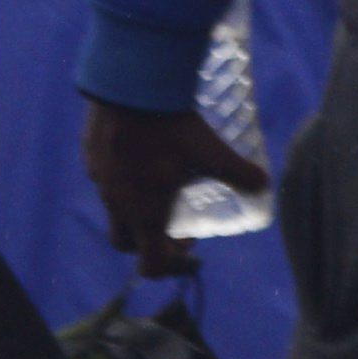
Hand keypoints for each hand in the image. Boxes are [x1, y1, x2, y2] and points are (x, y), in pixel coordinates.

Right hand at [83, 102, 266, 278]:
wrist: (130, 93)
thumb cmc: (172, 131)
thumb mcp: (213, 153)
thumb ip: (239, 173)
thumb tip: (264, 186)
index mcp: (145, 215)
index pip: (151, 264)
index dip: (173, 266)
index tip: (191, 249)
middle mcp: (117, 206)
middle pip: (128, 241)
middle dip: (151, 240)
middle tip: (178, 221)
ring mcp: (100, 182)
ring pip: (116, 209)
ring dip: (138, 208)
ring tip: (164, 185)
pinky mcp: (92, 158)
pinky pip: (107, 179)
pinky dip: (126, 180)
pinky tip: (145, 156)